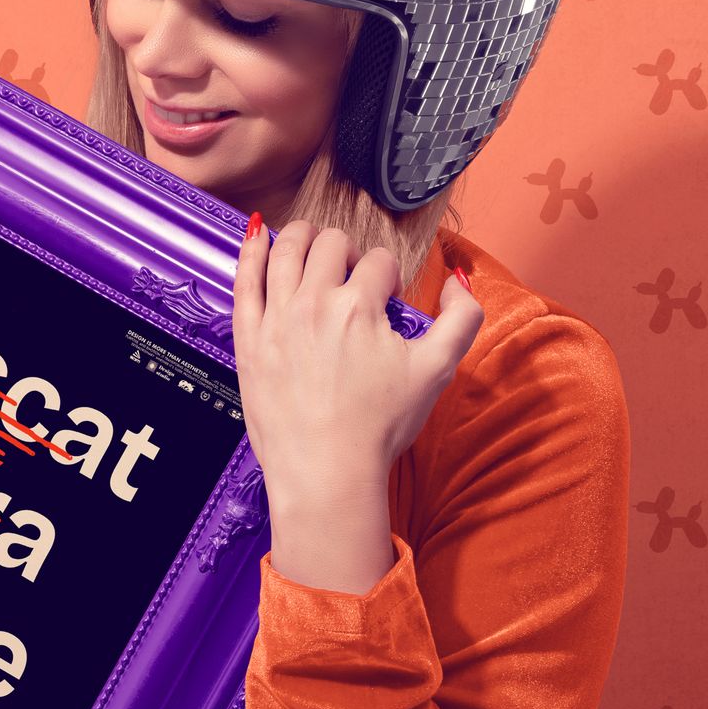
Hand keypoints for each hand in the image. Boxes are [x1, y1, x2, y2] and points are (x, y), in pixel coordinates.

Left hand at [232, 218, 482, 593]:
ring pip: (285, 249)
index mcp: (359, 307)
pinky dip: (250, 250)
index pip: (379, 262)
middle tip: (352, 280)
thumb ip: (464, 317)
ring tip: (311, 243)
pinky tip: (256, 235)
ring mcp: (275, 319)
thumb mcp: (437, 370)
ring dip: (303, 236)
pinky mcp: (248, 339)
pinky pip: (243, 280)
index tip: (385, 303)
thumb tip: (459, 279)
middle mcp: (313, 304)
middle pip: (331, 244)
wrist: (327, 473)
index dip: (389, 278)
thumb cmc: (378, 427)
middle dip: (349, 253)